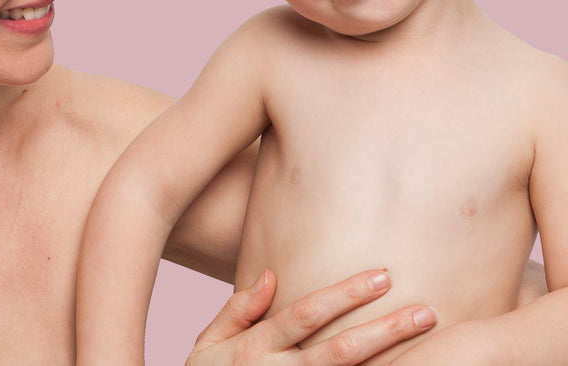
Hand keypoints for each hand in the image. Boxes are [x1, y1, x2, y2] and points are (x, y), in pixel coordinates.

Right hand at [186, 270, 436, 365]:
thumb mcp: (207, 345)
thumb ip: (236, 311)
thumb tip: (270, 276)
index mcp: (255, 348)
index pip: (306, 314)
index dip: (344, 295)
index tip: (380, 277)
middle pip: (340, 350)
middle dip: (385, 330)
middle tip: (425, 312)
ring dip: (389, 359)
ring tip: (423, 340)